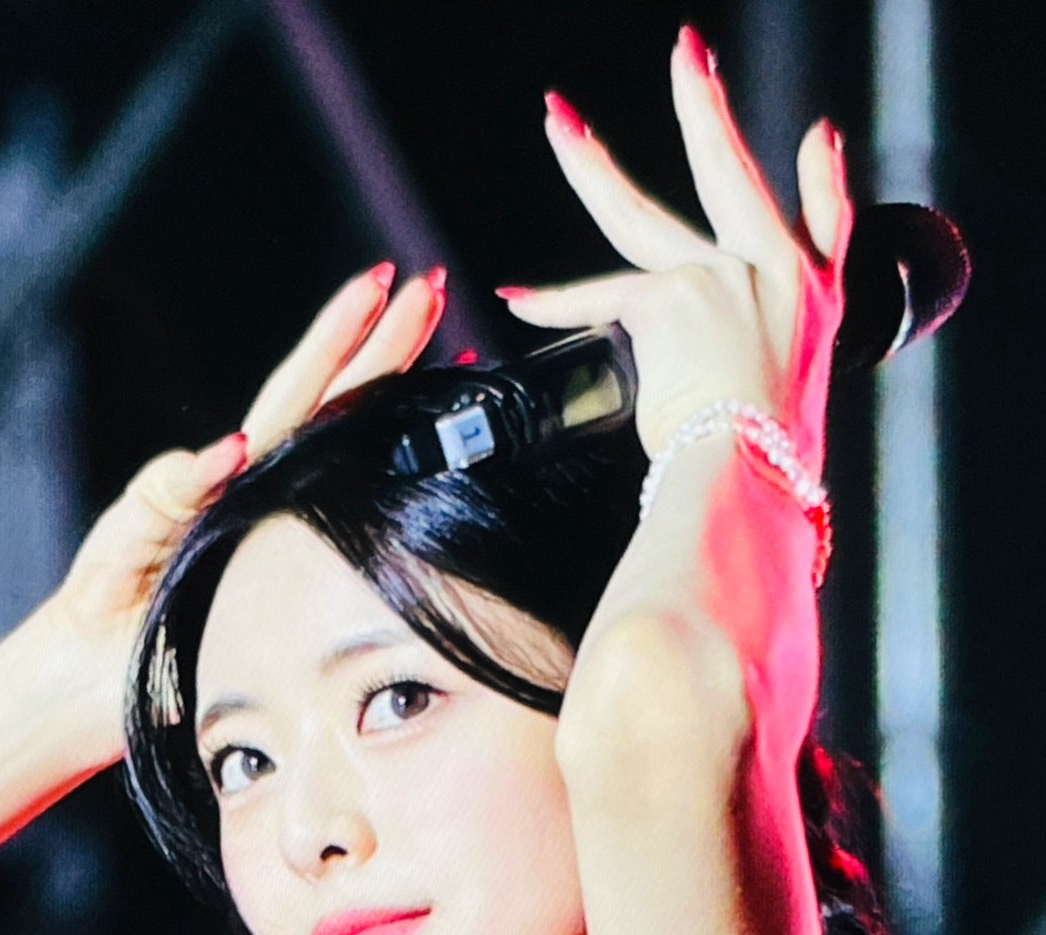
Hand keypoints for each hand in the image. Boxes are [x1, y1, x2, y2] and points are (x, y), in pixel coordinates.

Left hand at [48, 263, 447, 671]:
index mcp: (232, 477)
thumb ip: (167, 492)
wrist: (93, 682)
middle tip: (431, 291)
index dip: (338, 341)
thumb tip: (235, 448)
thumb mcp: (124, 537)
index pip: (298, 394)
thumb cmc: (102, 609)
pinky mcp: (299, 592)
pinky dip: (398, 492)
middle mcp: (269, 499)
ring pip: (355, 457)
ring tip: (451, 355)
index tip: (380, 286)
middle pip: (339, 408)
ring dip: (402, 405)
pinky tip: (436, 467)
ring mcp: (287, 540)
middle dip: (387, 348)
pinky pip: (357, 534)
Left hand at [497, 27, 851, 477]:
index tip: (817, 138)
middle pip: (729, 176)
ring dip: (591, 164)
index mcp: (810, 304)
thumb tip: (717, 386)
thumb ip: (754, 376)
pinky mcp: (668, 295)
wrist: (749, 470)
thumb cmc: (764, 461)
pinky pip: (595, 296)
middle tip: (686, 52)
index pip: (828, 227)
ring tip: (559, 123)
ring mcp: (720, 275)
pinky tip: (517, 300)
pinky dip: (552, 304)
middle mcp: (772, 274)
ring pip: (639, 216)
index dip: (822, 178)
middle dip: (703, 107)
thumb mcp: (782, 411)